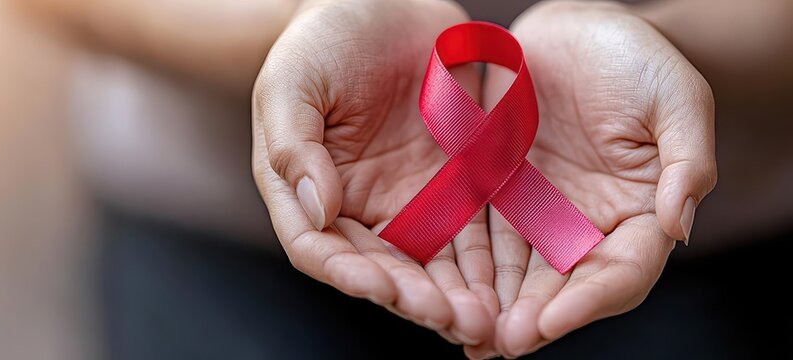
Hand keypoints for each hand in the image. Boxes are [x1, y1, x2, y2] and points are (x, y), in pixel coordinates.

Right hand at [252, 0, 500, 350]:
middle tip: (451, 319)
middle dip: (414, 299)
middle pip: (381, 269)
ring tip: (485, 320)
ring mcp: (407, 198)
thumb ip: (292, 143)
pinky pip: (471, 232)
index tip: (380, 287)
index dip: (348, 273)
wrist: (381, 2)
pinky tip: (508, 286)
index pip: (320, 248)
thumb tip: (316, 208)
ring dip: (455, 296)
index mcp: (307, 189)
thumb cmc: (322, 38)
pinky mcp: (453, 183)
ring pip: (430, 264)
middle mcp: (357, 206)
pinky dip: (486, 265)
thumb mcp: (293, 81)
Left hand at [471, 1, 716, 356]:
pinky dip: (469, 269)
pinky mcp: (500, 193)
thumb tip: (679, 227)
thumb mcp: (676, 100)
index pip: (621, 272)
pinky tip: (449, 291)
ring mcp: (541, 212)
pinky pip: (482, 237)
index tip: (552, 320)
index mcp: (639, 213)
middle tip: (503, 340)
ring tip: (470, 330)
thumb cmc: (635, 57)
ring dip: (496, 305)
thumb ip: (686, 163)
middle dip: (534, 316)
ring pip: (520, 273)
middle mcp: (589, 224)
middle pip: (565, 285)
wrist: (576, 27)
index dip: (590, 300)